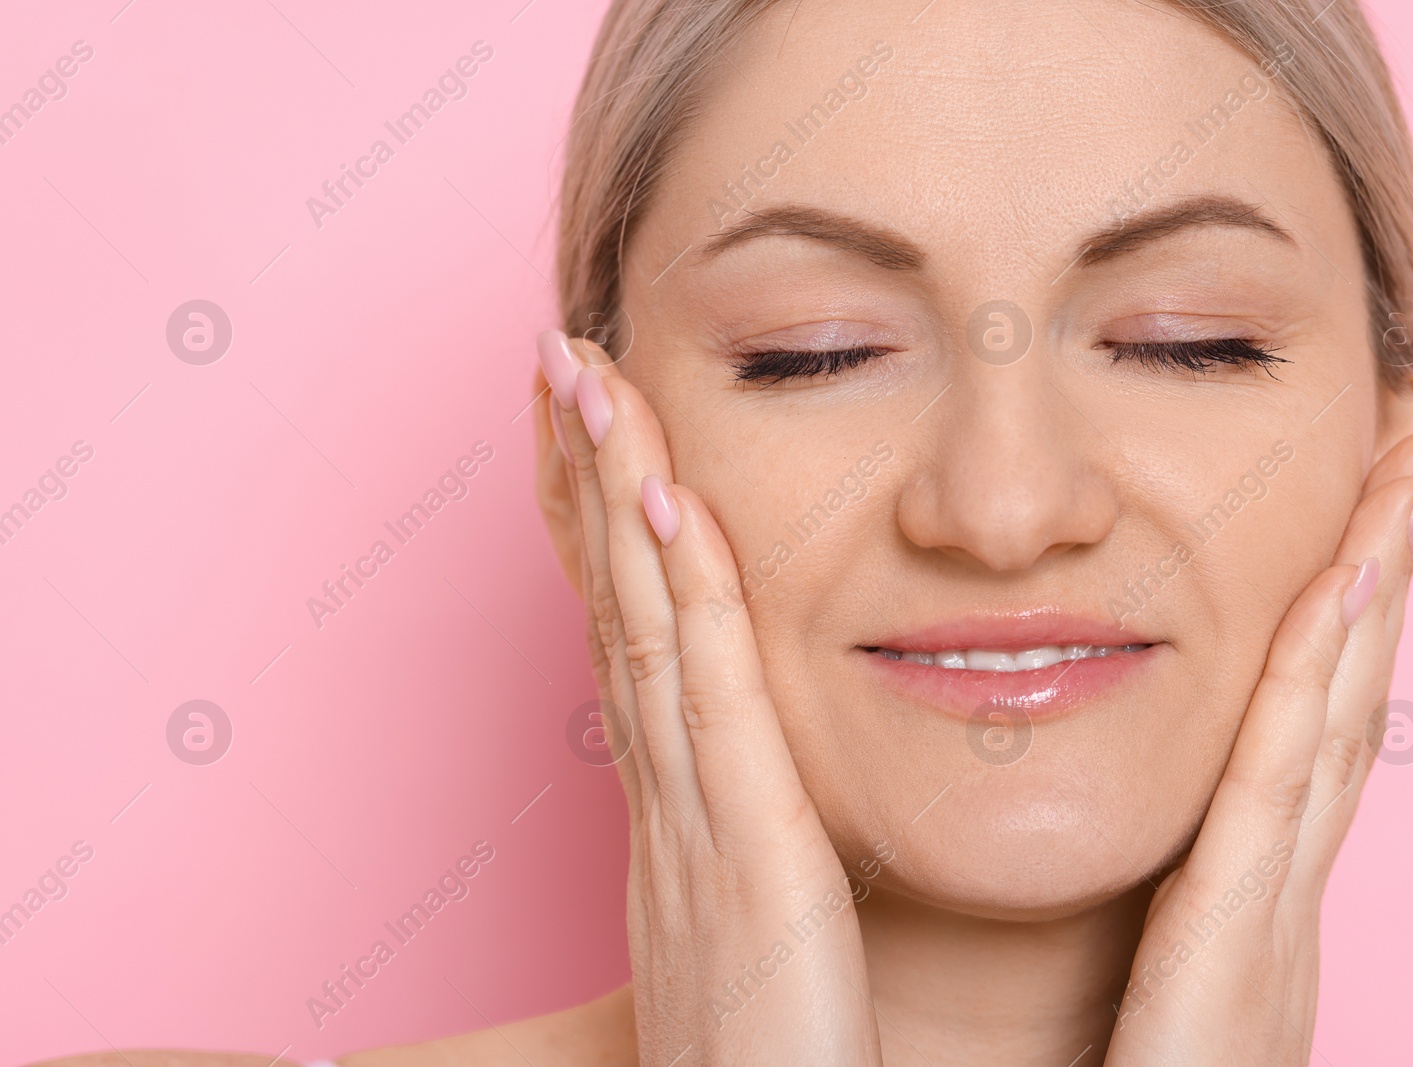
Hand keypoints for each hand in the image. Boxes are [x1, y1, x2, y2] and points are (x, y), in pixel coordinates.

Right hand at [537, 331, 883, 1066]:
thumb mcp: (752, 935)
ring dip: (609, 489)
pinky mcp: (746, 855)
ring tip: (585, 373)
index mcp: (677, 810)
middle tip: (559, 354)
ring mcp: (693, 818)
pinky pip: (710, 696)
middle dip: (582, 471)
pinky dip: (684, 590)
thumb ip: (752, 852)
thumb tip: (756, 801)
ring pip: (642, 622)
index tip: (591, 425)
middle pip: (614, 603)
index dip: (602, 524)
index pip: (632, 636)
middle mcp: (666, 796)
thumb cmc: (774, 1063)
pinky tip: (667, 496)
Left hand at [1104, 427, 1412, 1065]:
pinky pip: (1280, 794)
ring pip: (1334, 719)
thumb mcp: (1145, 985)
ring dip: (1374, 587)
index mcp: (1246, 896)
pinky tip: (1342, 589)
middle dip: (1385, 562)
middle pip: (1344, 695)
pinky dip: (1319, 685)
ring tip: (1408, 466)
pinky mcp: (1239, 957)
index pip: (1301, 719)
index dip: (1338, 604)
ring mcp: (1276, 920)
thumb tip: (1145, 846)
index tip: (1358, 496)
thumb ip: (1155, 909)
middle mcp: (1281, 893)